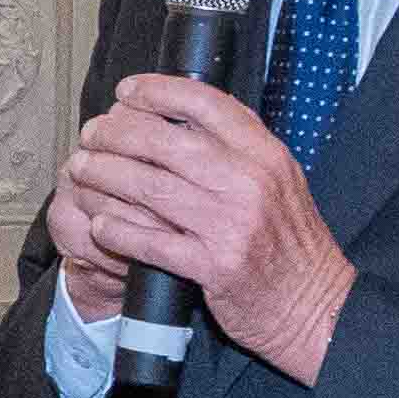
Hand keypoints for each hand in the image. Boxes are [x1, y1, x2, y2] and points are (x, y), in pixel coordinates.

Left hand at [55, 76, 354, 381]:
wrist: (316, 307)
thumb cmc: (291, 245)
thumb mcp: (280, 183)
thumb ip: (240, 150)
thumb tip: (184, 115)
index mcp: (265, 156)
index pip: (206, 104)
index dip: (158, 91)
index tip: (128, 91)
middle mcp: (249, 183)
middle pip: (165, 142)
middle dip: (117, 133)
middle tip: (92, 133)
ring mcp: (230, 225)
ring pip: (150, 188)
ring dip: (105, 175)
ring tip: (81, 169)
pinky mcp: (213, 267)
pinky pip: (151, 241)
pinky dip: (118, 230)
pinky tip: (99, 224)